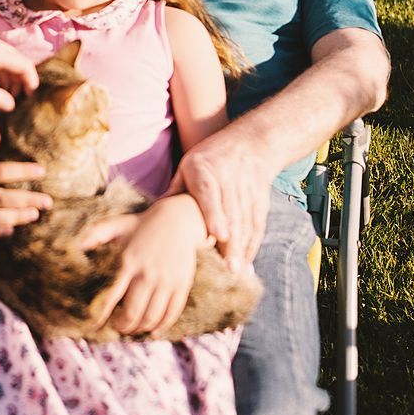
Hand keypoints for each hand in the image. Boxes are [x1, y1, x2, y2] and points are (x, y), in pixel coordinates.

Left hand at [80, 195, 205, 335]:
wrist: (178, 219)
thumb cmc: (141, 225)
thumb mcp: (117, 226)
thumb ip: (95, 234)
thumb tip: (73, 245)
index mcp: (128, 262)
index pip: (111, 297)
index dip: (100, 316)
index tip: (92, 326)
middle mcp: (147, 274)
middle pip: (132, 313)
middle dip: (122, 326)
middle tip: (117, 327)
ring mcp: (166, 281)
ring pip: (152, 317)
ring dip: (140, 328)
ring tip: (133, 328)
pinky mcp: (181, 284)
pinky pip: (172, 313)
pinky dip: (162, 326)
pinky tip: (153, 330)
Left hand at [166, 125, 274, 267]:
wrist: (250, 142)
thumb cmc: (209, 158)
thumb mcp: (187, 167)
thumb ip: (175, 193)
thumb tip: (151, 218)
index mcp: (203, 169)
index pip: (210, 193)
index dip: (215, 214)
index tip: (219, 235)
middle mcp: (228, 177)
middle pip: (231, 213)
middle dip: (232, 242)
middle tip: (230, 269)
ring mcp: (247, 186)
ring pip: (246, 221)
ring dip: (243, 247)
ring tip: (237, 272)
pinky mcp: (261, 196)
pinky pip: (258, 222)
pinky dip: (253, 243)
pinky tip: (246, 261)